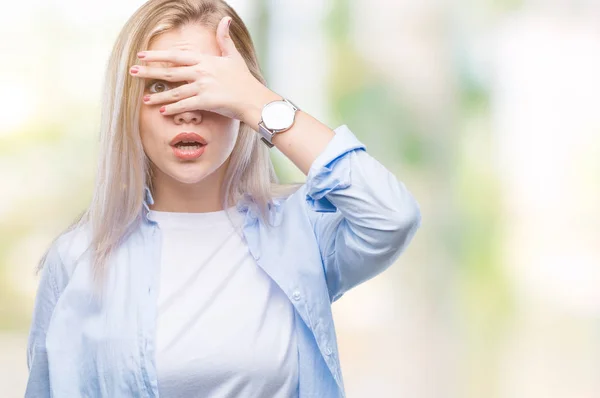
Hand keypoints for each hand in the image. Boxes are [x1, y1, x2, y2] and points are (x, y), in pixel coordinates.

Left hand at [129, 16, 272, 122]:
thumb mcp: (233, 56)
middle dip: (149, 72)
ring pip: (175, 91)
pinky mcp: (207, 102)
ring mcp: (203, 87)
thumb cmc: (243, 79)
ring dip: (159, 95)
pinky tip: (162, 111)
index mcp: (205, 60)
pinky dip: (173, 108)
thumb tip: (225, 19)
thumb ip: (225, 38)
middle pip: (170, 71)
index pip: (176, 56)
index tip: (142, 56)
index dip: (158, 55)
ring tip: (145, 99)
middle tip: (132, 72)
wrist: (254, 99)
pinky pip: (185, 105)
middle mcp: (201, 72)